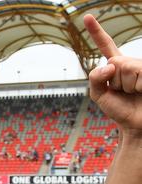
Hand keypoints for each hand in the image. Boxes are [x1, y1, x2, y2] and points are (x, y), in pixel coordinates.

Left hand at [85, 15, 141, 132]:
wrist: (136, 125)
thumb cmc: (120, 110)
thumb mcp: (99, 95)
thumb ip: (95, 78)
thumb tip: (110, 64)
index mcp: (116, 67)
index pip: (106, 45)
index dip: (96, 31)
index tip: (87, 17)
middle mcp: (130, 63)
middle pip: (114, 62)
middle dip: (115, 81)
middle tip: (125, 93)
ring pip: (125, 68)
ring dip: (127, 85)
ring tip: (135, 93)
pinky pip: (137, 73)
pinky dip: (137, 86)